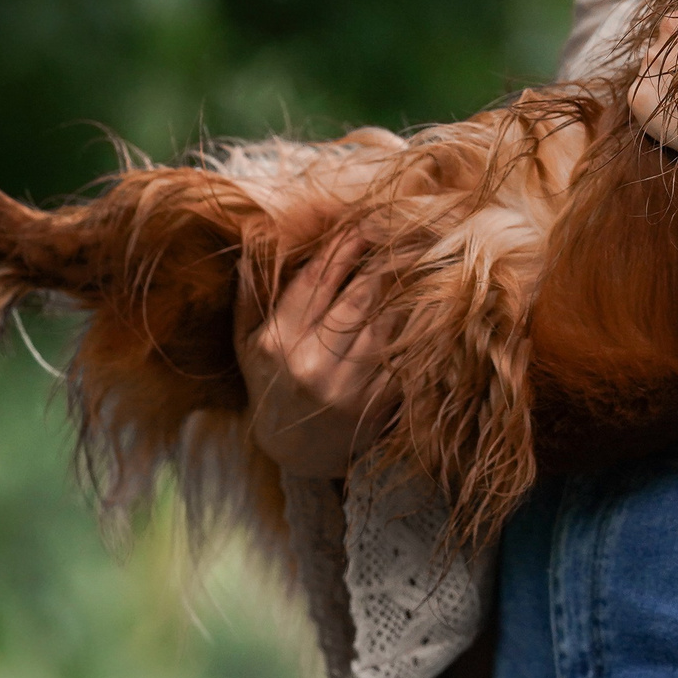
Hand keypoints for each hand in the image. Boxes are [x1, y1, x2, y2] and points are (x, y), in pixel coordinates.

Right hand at [235, 231, 400, 479]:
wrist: (296, 454)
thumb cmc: (271, 385)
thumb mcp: (245, 345)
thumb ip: (249, 295)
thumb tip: (254, 240)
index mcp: (276, 343)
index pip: (315, 281)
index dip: (343, 248)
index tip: (363, 223)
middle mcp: (310, 364)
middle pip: (358, 296)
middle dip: (383, 259)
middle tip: (404, 231)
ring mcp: (346, 386)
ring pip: (387, 320)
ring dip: (407, 286)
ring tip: (422, 256)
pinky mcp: (377, 403)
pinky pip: (405, 352)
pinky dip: (419, 324)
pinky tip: (431, 300)